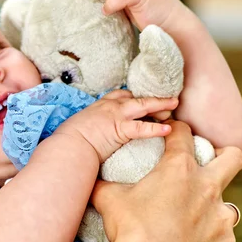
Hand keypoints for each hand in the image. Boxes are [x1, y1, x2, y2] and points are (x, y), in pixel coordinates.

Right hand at [55, 89, 177, 162]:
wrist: (69, 146)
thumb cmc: (67, 141)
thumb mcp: (75, 128)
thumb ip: (86, 128)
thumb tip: (85, 137)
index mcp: (97, 106)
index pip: (118, 95)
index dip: (131, 96)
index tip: (139, 98)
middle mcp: (108, 107)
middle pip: (134, 97)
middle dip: (150, 97)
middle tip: (165, 98)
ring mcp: (116, 116)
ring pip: (143, 105)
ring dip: (160, 104)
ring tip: (174, 104)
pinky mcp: (121, 129)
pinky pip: (143, 127)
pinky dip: (156, 128)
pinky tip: (168, 129)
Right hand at [91, 120, 241, 241]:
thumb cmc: (128, 229)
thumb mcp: (108, 199)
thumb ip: (104, 184)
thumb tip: (89, 179)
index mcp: (178, 169)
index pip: (184, 135)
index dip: (177, 129)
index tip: (173, 132)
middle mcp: (206, 188)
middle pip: (232, 158)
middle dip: (224, 155)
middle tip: (208, 164)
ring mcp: (220, 216)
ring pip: (228, 204)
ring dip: (212, 206)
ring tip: (191, 218)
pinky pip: (222, 235)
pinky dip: (208, 237)